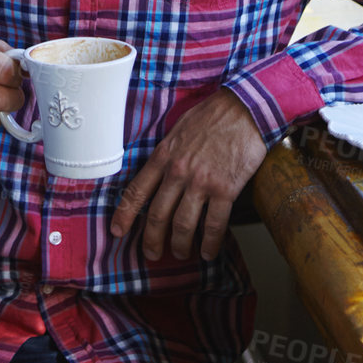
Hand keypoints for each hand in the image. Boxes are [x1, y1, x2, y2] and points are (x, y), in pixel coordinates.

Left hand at [110, 89, 266, 261]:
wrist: (245, 109)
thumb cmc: (213, 115)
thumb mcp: (178, 129)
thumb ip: (167, 153)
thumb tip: (160, 172)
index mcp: (164, 156)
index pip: (137, 191)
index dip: (125, 215)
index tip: (117, 231)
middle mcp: (178, 172)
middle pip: (158, 215)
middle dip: (152, 239)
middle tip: (151, 253)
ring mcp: (202, 182)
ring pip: (183, 224)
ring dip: (180, 245)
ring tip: (180, 253)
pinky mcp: (226, 189)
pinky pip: (214, 224)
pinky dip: (210, 243)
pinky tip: (207, 252)